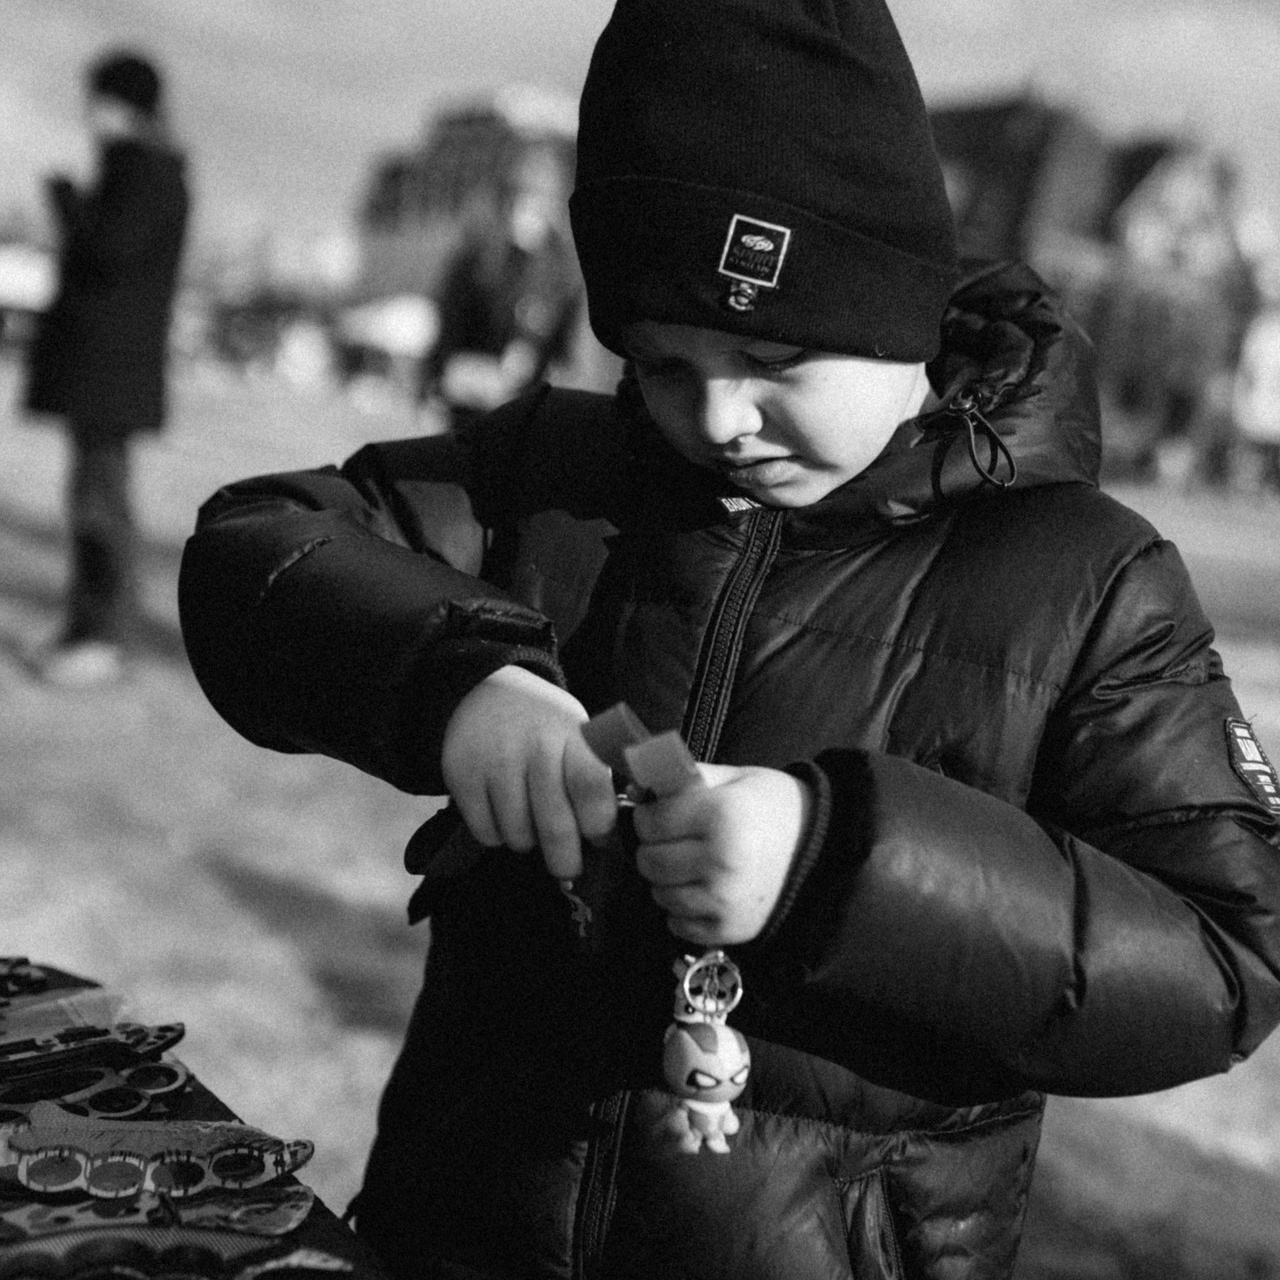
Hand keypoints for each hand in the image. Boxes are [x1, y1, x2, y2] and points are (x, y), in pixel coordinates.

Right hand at [441, 665, 617, 878]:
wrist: (484, 691)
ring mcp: (495, 761)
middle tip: (568, 868)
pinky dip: (497, 834)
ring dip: (528, 841)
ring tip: (530, 820)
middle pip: (555, 825)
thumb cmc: (544, 726)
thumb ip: (595, 778)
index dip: (598, 825)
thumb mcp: (578, 735)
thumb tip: (605, 840)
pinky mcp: (461, 775)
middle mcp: (535, 747)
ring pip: (519, 836)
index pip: (591, 789)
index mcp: (573, 735)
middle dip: (565, 859)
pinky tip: (501, 812)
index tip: (597, 839)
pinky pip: (487, 833)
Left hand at [632, 764, 811, 945]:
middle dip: (654, 847)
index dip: (649, 815)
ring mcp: (723, 901)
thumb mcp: (736, 778)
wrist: (826, 849)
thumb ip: (687, 778)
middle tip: (674, 839)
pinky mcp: (729, 930)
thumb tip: (640, 785)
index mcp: (720, 817)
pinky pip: (677, 923)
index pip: (649, 822)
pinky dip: (682, 908)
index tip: (660, 813)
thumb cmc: (775, 807)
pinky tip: (702, 889)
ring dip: (666, 879)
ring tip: (691, 864)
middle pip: (648, 861)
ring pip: (659, 894)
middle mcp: (719, 862)